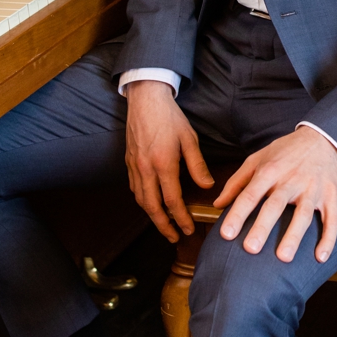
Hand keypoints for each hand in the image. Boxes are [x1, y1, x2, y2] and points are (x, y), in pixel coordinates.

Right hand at [124, 80, 210, 240]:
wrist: (145, 99)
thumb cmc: (169, 117)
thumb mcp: (189, 139)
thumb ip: (197, 165)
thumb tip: (207, 185)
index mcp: (163, 163)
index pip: (171, 200)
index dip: (180, 218)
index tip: (188, 229)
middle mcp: (146, 168)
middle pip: (152, 206)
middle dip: (163, 225)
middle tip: (174, 237)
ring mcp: (134, 165)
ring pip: (140, 199)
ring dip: (151, 215)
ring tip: (163, 225)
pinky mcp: (128, 161)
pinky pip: (134, 187)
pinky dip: (142, 200)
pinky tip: (150, 203)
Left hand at [216, 128, 336, 263]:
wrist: (323, 138)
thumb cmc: (285, 152)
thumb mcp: (257, 159)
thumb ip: (237, 182)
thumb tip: (218, 204)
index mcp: (270, 171)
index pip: (250, 194)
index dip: (237, 214)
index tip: (226, 234)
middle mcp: (291, 180)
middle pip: (275, 205)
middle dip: (263, 227)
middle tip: (250, 249)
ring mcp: (313, 188)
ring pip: (304, 214)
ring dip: (294, 236)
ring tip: (283, 258)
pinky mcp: (331, 196)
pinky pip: (332, 219)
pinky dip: (328, 238)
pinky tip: (320, 257)